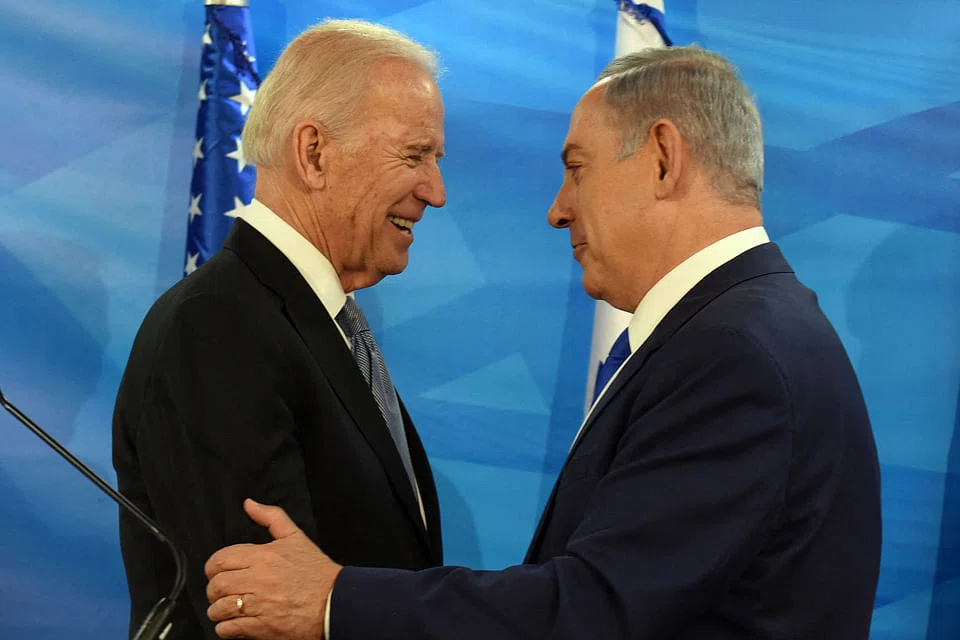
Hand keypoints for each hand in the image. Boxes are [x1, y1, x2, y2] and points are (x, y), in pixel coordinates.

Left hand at [205, 499, 341, 639]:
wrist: (334, 602)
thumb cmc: (316, 572)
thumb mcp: (295, 537)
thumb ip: (270, 517)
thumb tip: (250, 505)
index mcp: (263, 556)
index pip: (220, 560)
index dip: (214, 567)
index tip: (218, 572)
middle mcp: (259, 580)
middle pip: (217, 585)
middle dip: (214, 590)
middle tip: (222, 592)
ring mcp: (259, 605)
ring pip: (219, 608)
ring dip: (218, 610)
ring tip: (227, 609)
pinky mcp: (261, 627)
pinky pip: (229, 629)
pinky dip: (225, 628)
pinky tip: (234, 623)